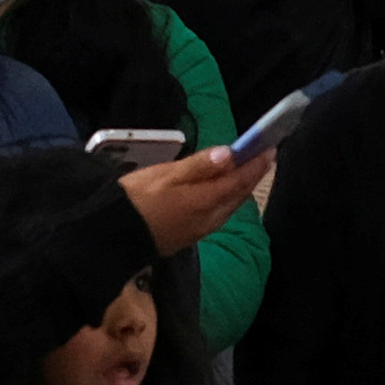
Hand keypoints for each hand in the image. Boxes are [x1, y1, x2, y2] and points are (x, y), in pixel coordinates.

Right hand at [121, 146, 266, 253]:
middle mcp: (209, 218)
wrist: (114, 235)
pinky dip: (228, 201)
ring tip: (249, 173)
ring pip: (230, 207)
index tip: (270, 148)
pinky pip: (219, 216)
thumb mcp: (165, 175)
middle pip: (238, 196)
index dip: (255, 164)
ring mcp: (200, 229)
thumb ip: (199, 166)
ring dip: (242, 189)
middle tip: (265, 157)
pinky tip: (225, 195)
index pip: (238, 181)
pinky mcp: (190, 236)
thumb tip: (229, 154)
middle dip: (253, 176)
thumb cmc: (137, 199)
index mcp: (204, 200)